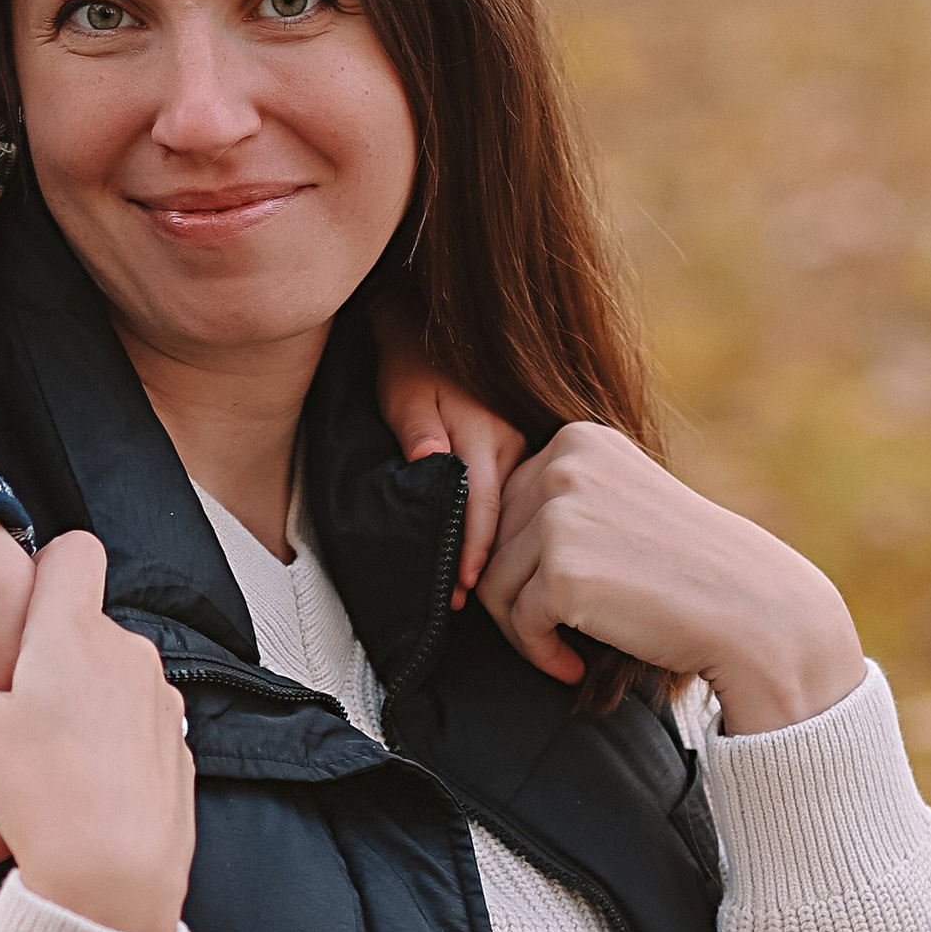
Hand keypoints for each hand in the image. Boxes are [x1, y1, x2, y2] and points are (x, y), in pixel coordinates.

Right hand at [0, 533, 195, 931]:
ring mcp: (158, 695)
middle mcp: (127, 652)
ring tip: (19, 786)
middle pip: (81, 628)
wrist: (120, 883)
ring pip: (103, 686)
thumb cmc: (42, 798)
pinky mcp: (176, 739)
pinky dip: (97, 749)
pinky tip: (63, 798)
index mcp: (74, 634)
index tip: (21, 603)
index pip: (75, 552)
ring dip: (63, 718)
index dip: (47, 564)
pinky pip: (129, 728)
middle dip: (40, 666)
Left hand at [373, 311, 525, 604]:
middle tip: (466, 602)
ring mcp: (524, 445)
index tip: (463, 588)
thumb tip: (431, 465)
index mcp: (486, 432)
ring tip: (484, 588)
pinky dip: (510, 524)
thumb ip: (419, 433)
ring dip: (502, 546)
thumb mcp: (406, 396)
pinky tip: (502, 551)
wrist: (430, 329)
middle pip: (506, 514)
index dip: (473, 550)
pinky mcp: (524, 449)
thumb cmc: (411, 367)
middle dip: (489, 560)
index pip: (483, 505)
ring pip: (517, 508)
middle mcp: (515, 441)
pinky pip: (520, 495)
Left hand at [476, 423, 864, 732]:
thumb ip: (562, 503)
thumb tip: (477, 540)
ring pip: (493, 583)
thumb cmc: (689, 570)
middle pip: (491, 542)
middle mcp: (565, 463)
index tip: (564, 594)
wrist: (754, 612)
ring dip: (526, 629)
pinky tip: (575, 665)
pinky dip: (539, 653)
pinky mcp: (561, 569)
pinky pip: (517, 622)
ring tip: (569, 649)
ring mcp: (561, 513)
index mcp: (580, 439)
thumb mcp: (624, 505)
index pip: (507, 502)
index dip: (525, 560)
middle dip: (518, 595)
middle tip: (561, 631)